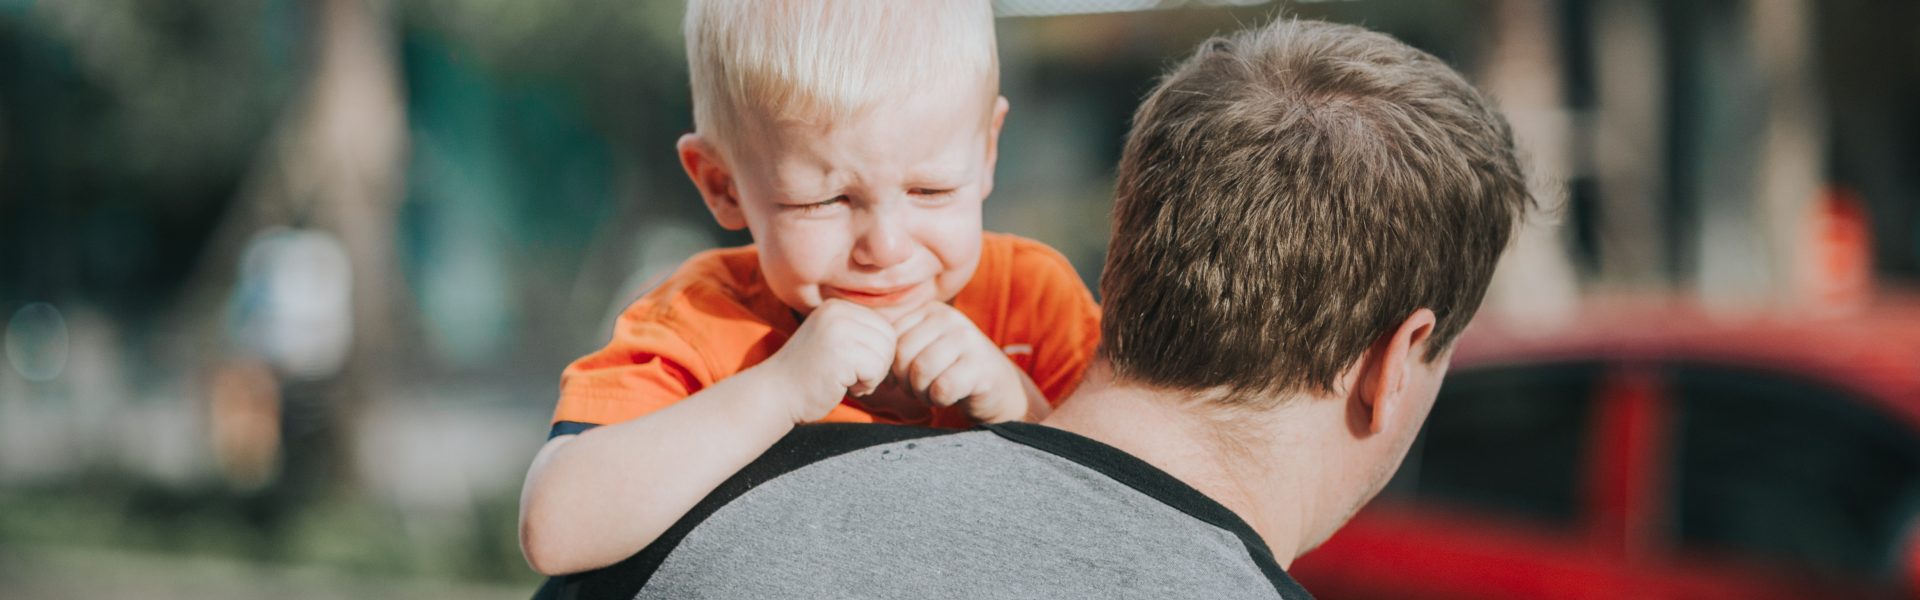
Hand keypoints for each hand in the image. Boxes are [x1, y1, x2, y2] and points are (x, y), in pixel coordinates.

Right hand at [760, 300, 895, 422]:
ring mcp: (838, 330)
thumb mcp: (834, 342)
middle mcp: (838, 312)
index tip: (852, 366)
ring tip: (845, 380)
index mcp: (837, 307)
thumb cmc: (808, 375)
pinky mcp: (841, 352)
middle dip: (877, 364)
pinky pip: (876, 369)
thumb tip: (904, 339)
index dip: (876, 353)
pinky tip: (843, 386)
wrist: (774, 394)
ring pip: (885, 354)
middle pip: (888, 338)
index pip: (883, 326)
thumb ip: (860, 334)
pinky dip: (865, 385)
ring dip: (872, 376)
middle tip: (851, 376)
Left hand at [890, 303, 1038, 423]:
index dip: (891, 366)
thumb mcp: (924, 350)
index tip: (904, 379)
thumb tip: (867, 361)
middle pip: (903, 355)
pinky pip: (943, 388)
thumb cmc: (950, 371)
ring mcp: (969, 340)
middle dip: (905, 381)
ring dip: (922, 392)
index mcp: (931, 310)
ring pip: (921, 371)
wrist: (998, 388)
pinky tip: (949, 397)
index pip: (891, 338)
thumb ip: (897, 347)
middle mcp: (950, 319)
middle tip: (920, 389)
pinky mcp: (981, 366)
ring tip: (933, 393)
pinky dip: (940, 400)